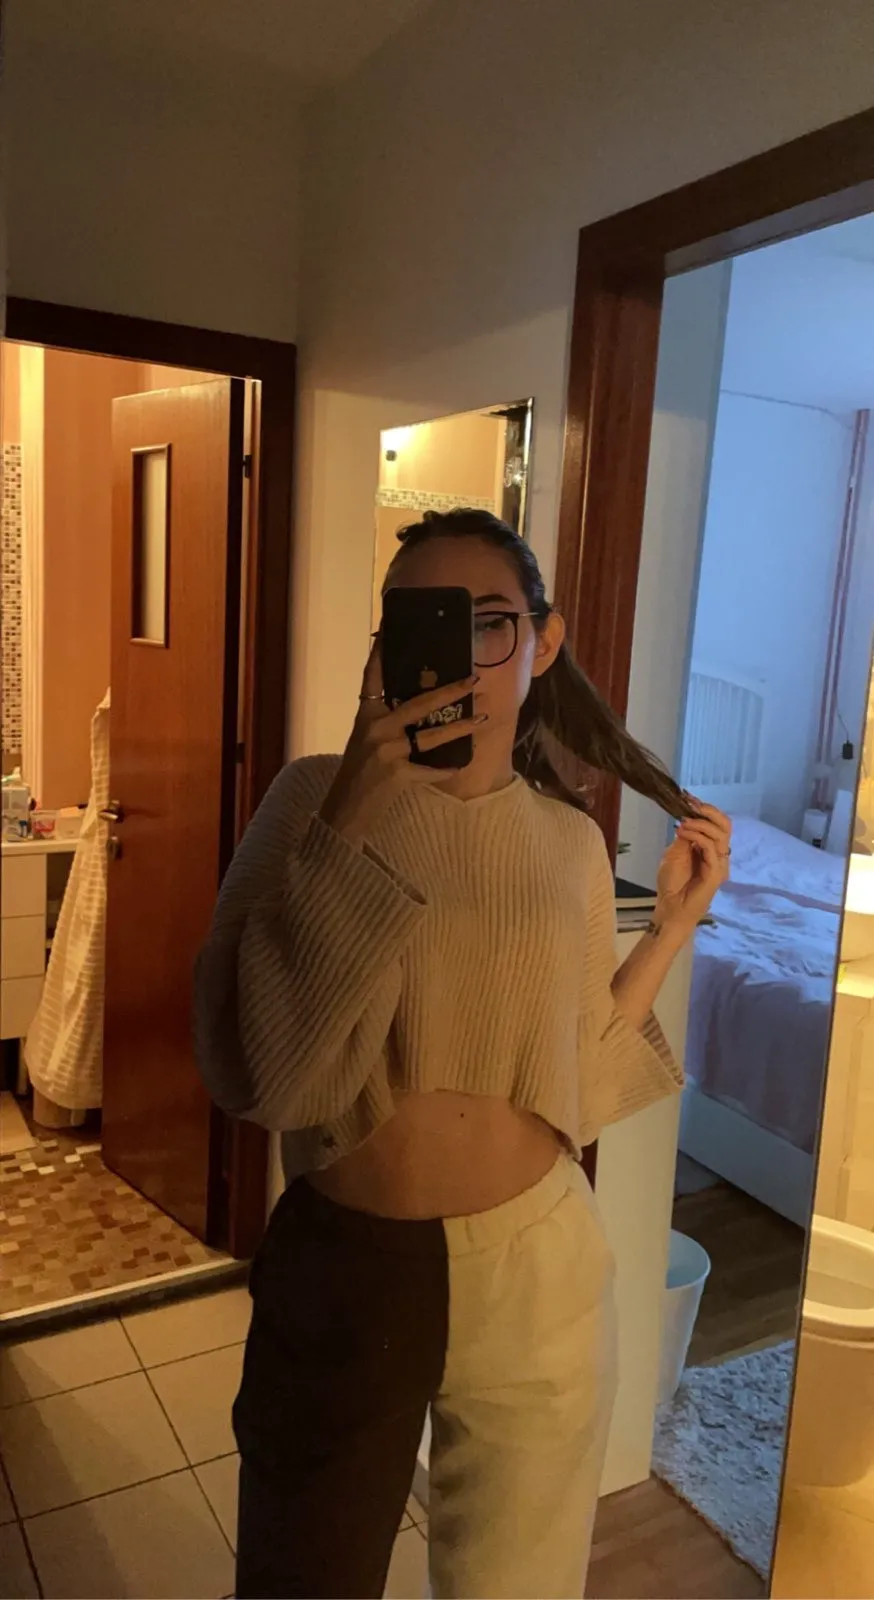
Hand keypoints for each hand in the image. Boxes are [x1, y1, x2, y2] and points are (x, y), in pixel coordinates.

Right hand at [318, 644, 485, 844]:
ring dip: (461, 727)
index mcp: (366, 716)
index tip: (391, 630)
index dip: (382, 653)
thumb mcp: (363, 740)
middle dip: (450, 691)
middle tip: (474, 678)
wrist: (344, 811)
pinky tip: (459, 765)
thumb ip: (384, 721)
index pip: (374, 677)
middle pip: (419, 703)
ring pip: (432, 735)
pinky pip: (430, 770)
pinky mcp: (398, 775)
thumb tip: (415, 706)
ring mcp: (387, 752)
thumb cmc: (355, 774)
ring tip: (482, 718)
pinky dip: (445, 769)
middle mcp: (376, 729)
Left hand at [654, 799, 731, 936]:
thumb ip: (685, 837)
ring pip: (720, 835)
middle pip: (726, 825)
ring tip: (682, 824)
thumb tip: (689, 817)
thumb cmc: (672, 884)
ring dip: (699, 825)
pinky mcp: (716, 874)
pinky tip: (684, 834)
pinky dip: (698, 837)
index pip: (717, 823)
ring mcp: (719, 864)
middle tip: (691, 806)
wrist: (670, 908)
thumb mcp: (675, 853)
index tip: (688, 798)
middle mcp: (719, 855)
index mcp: (711, 849)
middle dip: (709, 812)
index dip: (705, 809)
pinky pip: (712, 849)